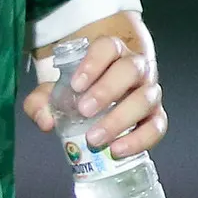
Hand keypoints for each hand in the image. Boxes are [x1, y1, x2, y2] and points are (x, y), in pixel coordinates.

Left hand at [21, 26, 165, 160]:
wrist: (105, 100)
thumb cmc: (80, 92)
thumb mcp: (55, 92)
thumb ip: (41, 102)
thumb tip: (45, 121)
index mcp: (112, 52)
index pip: (108, 47)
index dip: (93, 63)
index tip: (75, 84)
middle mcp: (136, 68)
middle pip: (130, 70)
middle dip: (107, 90)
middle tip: (84, 110)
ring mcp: (149, 91)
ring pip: (145, 98)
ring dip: (120, 119)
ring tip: (94, 138)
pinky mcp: (156, 117)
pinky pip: (156, 127)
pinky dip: (139, 140)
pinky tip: (116, 150)